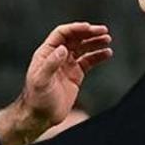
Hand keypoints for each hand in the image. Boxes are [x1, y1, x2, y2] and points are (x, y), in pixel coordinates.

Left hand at [0, 21, 111, 144]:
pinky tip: (107, 53)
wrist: (40, 116)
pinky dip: (98, 56)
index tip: (89, 28)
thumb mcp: (41, 80)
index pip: (62, 34)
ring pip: (83, 48)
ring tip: (107, 40)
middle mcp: (57, 56)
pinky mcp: (75, 75)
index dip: (75, 29)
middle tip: (104, 31)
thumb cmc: (36, 98)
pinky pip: (89, 61)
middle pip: (75, 38)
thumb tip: (63, 48)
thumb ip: (51, 64)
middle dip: (89, 33)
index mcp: (46, 53)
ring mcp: (67, 65)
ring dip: (95, 42)